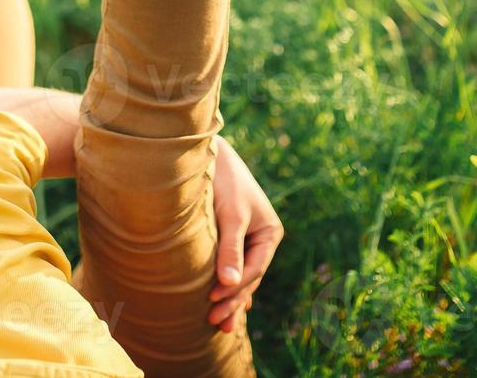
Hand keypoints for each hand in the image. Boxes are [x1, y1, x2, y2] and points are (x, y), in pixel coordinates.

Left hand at [208, 136, 282, 331]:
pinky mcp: (228, 237)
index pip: (254, 269)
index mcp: (270, 232)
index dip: (235, 288)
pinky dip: (225, 285)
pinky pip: (229, 268)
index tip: (213, 300)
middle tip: (215, 323)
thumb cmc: (223, 181)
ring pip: (238, 275)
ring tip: (217, 324)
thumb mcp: (231, 215)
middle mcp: (261, 238)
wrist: (206, 153)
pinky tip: (219, 302)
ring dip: (229, 298)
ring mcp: (246, 239)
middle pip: (248, 277)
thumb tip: (230, 284)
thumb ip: (231, 249)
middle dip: (233, 301)